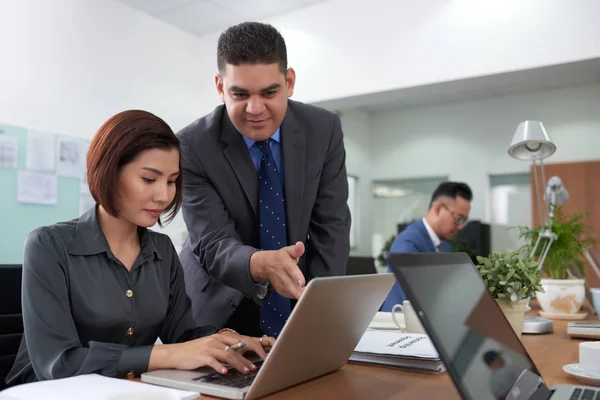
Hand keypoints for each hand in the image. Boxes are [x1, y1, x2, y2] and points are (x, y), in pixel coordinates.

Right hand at [150, 332, 275, 374]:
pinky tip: (225, 372)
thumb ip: (223, 349)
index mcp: (218, 337)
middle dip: (246, 358)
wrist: (176, 353)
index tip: (259, 354)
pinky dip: (220, 367)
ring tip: (244, 370)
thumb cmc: (193, 352)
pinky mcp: (201, 356)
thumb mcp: (210, 347)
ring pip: (227, 354)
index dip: (250, 347)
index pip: (238, 341)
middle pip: (234, 348)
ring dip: (237, 363)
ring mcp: (208, 347)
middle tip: (254, 366)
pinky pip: (213, 361)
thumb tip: (237, 355)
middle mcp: (214, 340)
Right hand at [250, 241, 305, 298]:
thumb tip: (300, 245)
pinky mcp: (282, 291)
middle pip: (291, 286)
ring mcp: (281, 285)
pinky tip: (306, 295)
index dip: (297, 277)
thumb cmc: (280, 258)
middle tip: (310, 293)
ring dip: (301, 295)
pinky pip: (292, 296)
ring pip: (292, 293)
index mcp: (286, 264)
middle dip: (300, 291)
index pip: (291, 271)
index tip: (302, 282)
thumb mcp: (288, 251)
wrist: (266, 265)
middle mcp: (282, 276)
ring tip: (311, 295)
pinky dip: (299, 296)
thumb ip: (297, 250)